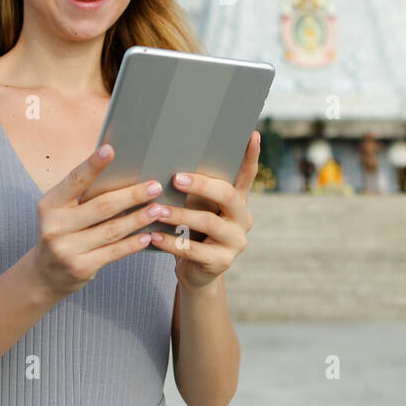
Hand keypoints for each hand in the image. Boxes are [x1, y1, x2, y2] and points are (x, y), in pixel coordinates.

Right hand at [29, 144, 165, 300]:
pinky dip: (132, 244)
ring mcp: (65, 249)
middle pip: (101, 206)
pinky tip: (147, 236)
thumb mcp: (63, 211)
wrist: (45, 275)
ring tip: (158, 209)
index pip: (75, 180)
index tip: (110, 150)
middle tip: (155, 187)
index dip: (93, 165)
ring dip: (138, 219)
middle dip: (132, 195)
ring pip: (111, 230)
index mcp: (50, 203)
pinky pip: (112, 252)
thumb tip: (122, 174)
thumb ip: (83, 195)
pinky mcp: (79, 267)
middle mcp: (54, 225)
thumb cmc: (63, 232)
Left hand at [150, 131, 258, 290]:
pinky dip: (171, 242)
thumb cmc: (192, 230)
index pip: (247, 174)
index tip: (252, 133)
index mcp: (238, 200)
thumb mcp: (197, 208)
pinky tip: (153, 237)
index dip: (251, 155)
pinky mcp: (222, 261)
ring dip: (179, 215)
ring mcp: (236, 241)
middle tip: (175, 178)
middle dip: (201, 185)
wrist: (195, 272)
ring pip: (208, 223)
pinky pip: (194, 250)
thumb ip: (194, 189)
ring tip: (156, 210)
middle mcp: (243, 218)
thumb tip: (168, 158)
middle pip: (227, 195)